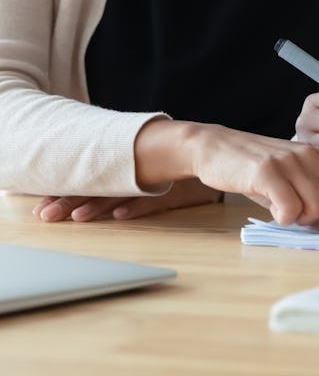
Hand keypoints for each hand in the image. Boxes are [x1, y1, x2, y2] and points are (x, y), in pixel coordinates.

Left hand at [32, 178, 221, 222]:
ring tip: (77, 216)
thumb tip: (94, 203)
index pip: (91, 180)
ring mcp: (157, 182)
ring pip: (122, 193)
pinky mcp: (178, 190)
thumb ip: (124, 187)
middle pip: (100, 187)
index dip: (66, 192)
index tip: (41, 205)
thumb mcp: (148, 178)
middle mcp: (139, 174)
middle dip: (71, 200)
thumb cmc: (180, 174)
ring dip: (98, 205)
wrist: (218, 159)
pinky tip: (120, 215)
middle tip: (47, 214)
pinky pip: (156, 199)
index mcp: (128, 170)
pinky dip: (138, 207)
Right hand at [135, 118, 318, 231]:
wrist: (221, 148)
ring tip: (280, 202)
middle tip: (298, 210)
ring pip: (318, 214)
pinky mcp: (270, 171)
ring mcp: (296, 162)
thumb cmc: (266, 173)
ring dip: (298, 219)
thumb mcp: (303, 183)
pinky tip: (272, 207)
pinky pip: (290, 211)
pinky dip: (282, 216)